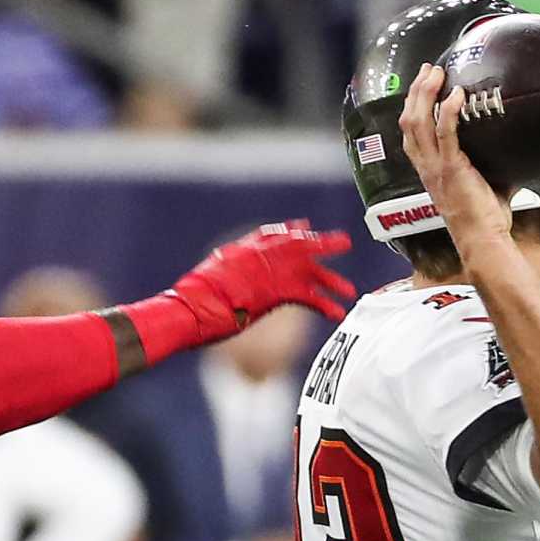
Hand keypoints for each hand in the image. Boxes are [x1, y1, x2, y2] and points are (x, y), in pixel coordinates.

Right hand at [150, 222, 356, 353]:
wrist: (191, 307)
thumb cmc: (190, 299)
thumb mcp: (207, 278)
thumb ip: (222, 275)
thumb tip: (218, 281)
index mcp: (242, 250)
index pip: (271, 234)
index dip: (290, 231)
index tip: (304, 227)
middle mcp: (261, 255)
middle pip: (299, 243)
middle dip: (322, 243)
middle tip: (344, 242)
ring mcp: (271, 270)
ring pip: (311, 269)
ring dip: (332, 279)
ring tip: (349, 289)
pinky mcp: (278, 290)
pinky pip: (309, 297)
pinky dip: (324, 305)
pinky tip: (336, 313)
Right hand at [398, 63, 512, 254]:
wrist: (482, 238)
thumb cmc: (486, 217)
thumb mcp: (488, 181)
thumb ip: (496, 159)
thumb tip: (523, 141)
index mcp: (430, 170)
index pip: (411, 134)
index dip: (413, 107)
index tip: (424, 86)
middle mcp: (426, 167)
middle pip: (409, 122)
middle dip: (416, 92)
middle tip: (430, 70)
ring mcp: (436, 168)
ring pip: (418, 124)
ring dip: (425, 95)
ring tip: (436, 74)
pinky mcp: (452, 169)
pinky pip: (445, 134)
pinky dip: (449, 112)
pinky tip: (457, 95)